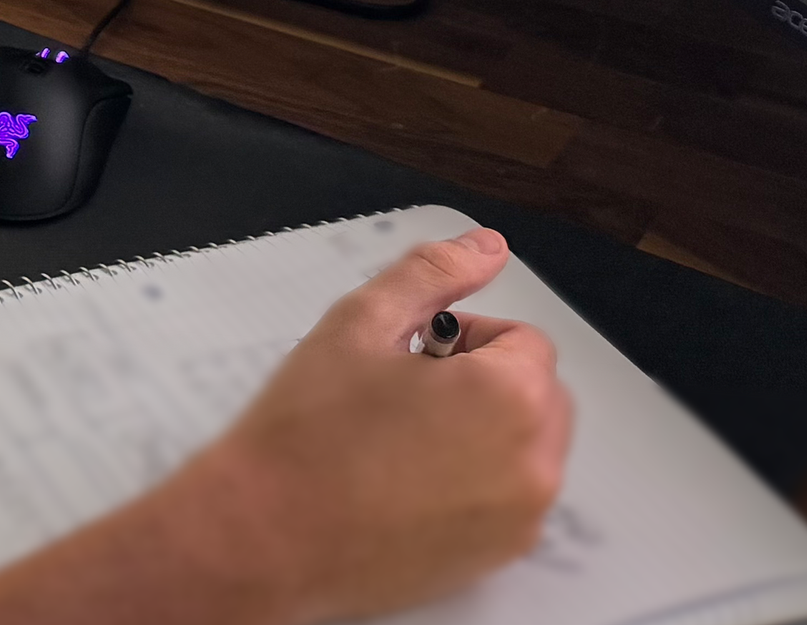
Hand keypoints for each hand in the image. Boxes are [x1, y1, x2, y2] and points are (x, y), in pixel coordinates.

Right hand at [168, 227, 573, 622]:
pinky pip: (510, 502)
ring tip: (402, 436)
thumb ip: (432, 274)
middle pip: (539, 396)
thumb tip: (486, 247)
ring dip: (484, 431)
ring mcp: (519, 519)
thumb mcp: (360, 323)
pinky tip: (405, 481)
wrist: (266, 534)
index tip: (413, 353)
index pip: (525, 341)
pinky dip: (476, 483)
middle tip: (408, 389)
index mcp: (507, 396)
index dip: (466, 336)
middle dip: (486, 381)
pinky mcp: (497, 559)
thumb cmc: (307, 432)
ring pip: (526, 449)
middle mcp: (532, 463)